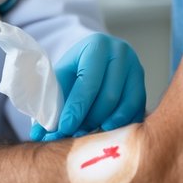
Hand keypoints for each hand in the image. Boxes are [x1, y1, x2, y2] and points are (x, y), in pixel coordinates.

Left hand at [30, 33, 145, 140]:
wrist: (97, 58)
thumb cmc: (75, 69)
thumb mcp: (62, 77)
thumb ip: (51, 103)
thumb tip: (38, 135)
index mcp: (97, 45)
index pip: (88, 82)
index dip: (76, 108)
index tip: (64, 128)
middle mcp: (121, 54)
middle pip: (108, 97)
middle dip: (89, 120)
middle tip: (74, 136)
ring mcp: (137, 69)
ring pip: (124, 106)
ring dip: (105, 126)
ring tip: (87, 136)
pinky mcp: (144, 87)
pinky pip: (136, 112)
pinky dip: (121, 127)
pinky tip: (106, 134)